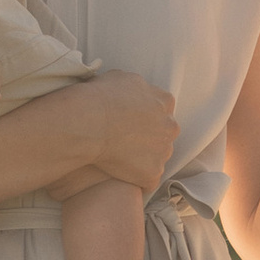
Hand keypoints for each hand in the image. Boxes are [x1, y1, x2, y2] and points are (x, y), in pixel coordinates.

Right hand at [59, 69, 177, 195]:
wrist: (90, 123)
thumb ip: (136, 88)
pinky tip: (120, 178)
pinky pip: (147, 181)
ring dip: (142, 160)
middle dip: (148, 139)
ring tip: (118, 160)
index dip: (144, 117)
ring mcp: (164, 151)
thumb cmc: (100, 97)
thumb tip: (133, 91)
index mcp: (164, 101)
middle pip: (163, 135)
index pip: (162, 111)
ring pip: (156, 158)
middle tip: (123, 142)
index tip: (129, 122)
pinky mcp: (152, 173)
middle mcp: (170, 126)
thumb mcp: (121, 77)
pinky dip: (136, 181)